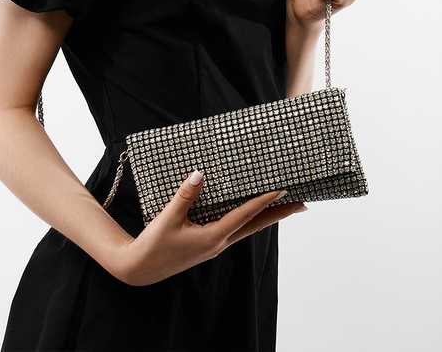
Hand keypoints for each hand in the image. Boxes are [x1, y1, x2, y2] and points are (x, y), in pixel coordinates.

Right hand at [111, 172, 306, 286]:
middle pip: (256, 226)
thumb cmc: (153, 245)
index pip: (245, 216)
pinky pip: (234, 230)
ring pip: (247, 229)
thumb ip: (185, 195)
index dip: (264, 201)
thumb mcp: (168, 218)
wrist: (140, 268)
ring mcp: (215, 246)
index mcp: (213, 237)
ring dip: (266, 217)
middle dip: (279, 214)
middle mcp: (219, 243)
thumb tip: (201, 173)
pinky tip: (249, 213)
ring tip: (283, 206)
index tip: (282, 189)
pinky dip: (248, 220)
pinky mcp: (208, 245)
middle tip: (301, 204)